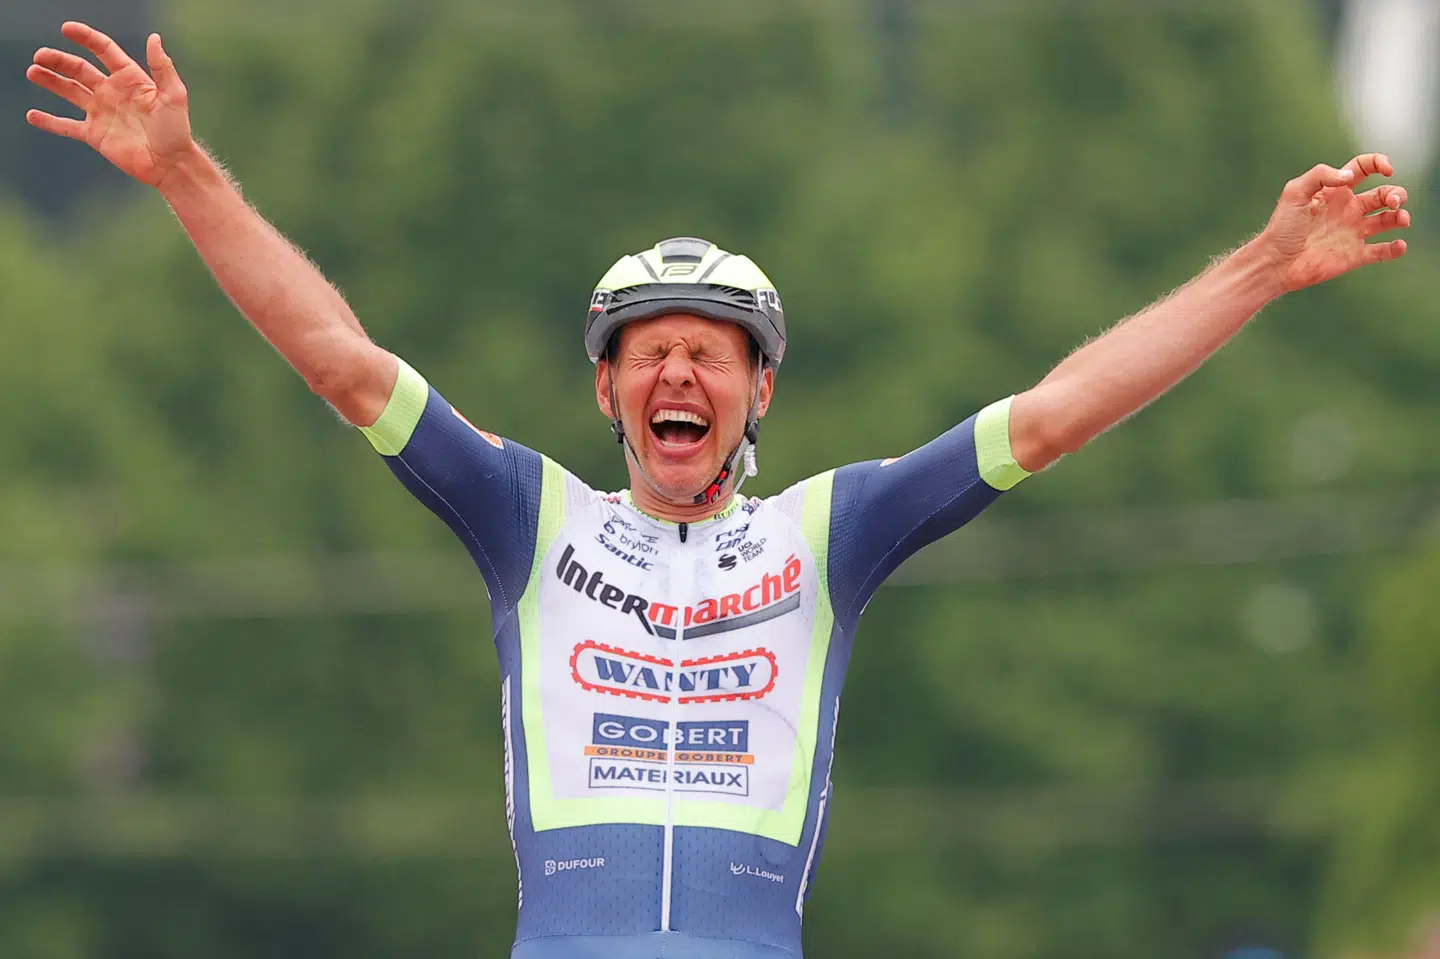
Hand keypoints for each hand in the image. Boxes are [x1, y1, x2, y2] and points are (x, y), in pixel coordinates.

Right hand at [25, 22, 193, 187]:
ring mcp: (101, 113)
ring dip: (50, 81)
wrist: (171, 164)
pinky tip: (32, 115)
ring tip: (32, 72)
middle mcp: (112, 92)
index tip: (66, 29)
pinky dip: (49, 122)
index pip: (103, 51)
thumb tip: (153, 38)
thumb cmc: (176, 130)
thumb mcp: (174, 95)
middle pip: (80, 69)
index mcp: (129, 78)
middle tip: (39, 56)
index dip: (85, 38)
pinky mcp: (95, 134)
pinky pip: (67, 126)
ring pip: (69, 91)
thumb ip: (162, 67)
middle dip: (59, 60)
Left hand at [1260, 153, 1409, 292]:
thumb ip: (1321, 175)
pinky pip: (1383, 251)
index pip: (1364, 168)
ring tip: (1401, 219)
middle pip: (1384, 194)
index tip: (1387, 169)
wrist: (1275, 262)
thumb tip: (1349, 175)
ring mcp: (1353, 232)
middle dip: (1396, 194)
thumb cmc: (1282, 227)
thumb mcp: (1295, 192)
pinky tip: (1398, 245)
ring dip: (1401, 217)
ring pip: (1389, 220)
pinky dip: (1396, 248)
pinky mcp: (1355, 255)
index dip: (1379, 163)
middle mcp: (1348, 209)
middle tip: (1393, 203)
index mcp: (1335, 192)